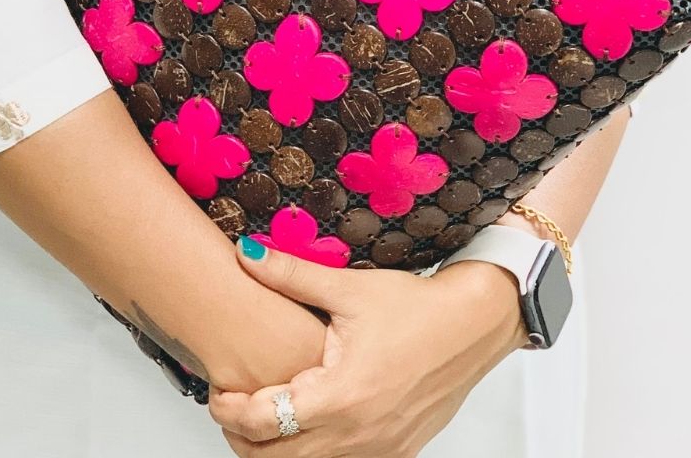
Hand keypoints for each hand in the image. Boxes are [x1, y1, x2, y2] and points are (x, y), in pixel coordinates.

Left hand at [208, 237, 527, 457]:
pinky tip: (306, 421)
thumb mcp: (348, 288)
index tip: (216, 390)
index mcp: (341, 396)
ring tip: (263, 412)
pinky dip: (313, 451)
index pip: (264, 423)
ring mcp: (379, 450)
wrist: (474, 324)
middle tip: (229, 404)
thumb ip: (290, 275)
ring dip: (277, 449)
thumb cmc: (416, 307)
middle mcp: (359, 435)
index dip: (229, 409)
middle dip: (243, 438)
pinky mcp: (395, 452)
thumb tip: (245, 254)